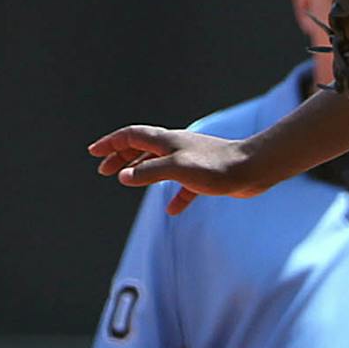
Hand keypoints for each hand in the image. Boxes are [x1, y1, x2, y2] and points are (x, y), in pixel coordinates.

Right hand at [91, 127, 267, 215]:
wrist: (255, 169)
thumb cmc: (217, 166)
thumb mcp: (176, 169)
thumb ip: (148, 172)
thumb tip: (123, 177)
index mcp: (166, 141)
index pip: (130, 137)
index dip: (110, 144)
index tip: (94, 153)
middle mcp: (177, 147)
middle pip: (142, 149)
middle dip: (121, 157)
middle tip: (105, 170)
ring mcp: (191, 161)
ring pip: (160, 165)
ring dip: (141, 172)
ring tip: (127, 182)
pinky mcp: (206, 176)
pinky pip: (184, 186)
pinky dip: (174, 196)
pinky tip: (172, 210)